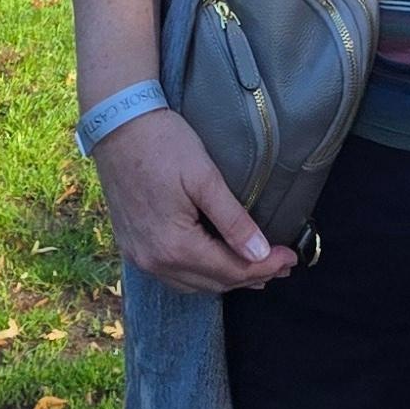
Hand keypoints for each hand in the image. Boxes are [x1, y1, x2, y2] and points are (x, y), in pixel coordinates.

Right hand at [89, 106, 297, 295]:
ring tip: (255, 268)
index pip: (231, 270)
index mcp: (174, 246)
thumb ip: (233, 220)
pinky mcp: (132, 246)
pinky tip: (213, 264)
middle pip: (213, 283)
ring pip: (192, 284)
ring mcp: (139, 257)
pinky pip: (172, 275)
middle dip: (251, 276)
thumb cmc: (162, 144)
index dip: (265, 267)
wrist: (116, 124)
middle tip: (281, 264)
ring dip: (225, 278)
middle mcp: (154, 261)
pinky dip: (199, 274)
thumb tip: (260, 255)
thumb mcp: (204, 177)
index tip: (292, 258)